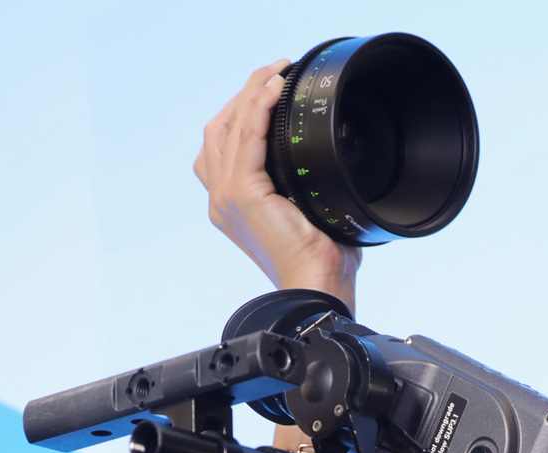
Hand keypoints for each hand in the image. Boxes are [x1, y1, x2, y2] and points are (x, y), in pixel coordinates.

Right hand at [193, 59, 361, 305]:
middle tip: (275, 73)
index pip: (222, 145)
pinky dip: (259, 107)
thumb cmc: (321, 257)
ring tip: (277, 72)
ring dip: (252, 92)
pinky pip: (247, 136)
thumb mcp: (307, 210)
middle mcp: (220, 199)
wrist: (317, 286)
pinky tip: (274, 90)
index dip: (240, 112)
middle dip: (244, 94)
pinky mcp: (242, 193)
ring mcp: (227, 195)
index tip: (269, 91)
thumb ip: (300, 183)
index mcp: (231, 204)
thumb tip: (328, 157)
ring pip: (230, 125)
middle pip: (219, 128)